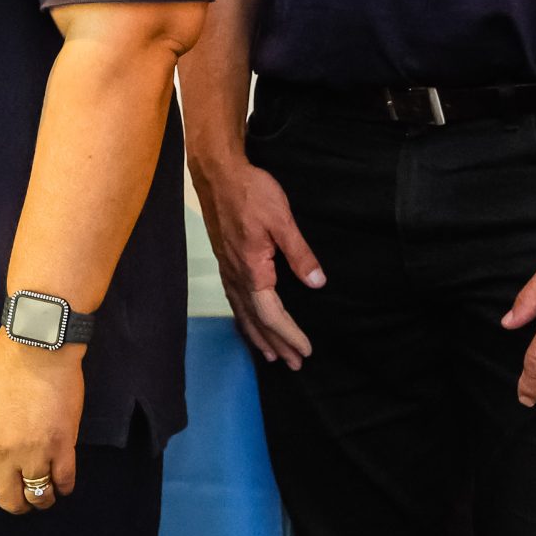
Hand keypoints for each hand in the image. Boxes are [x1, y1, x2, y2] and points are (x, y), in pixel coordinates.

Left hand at [0, 333, 83, 514]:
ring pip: (39, 496)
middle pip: (10, 501)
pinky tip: (63, 481)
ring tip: (46, 490)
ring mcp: (35, 453)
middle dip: (18, 502)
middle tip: (25, 494)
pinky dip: (64, 486)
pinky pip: (64, 481)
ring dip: (43, 498)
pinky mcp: (63, 446)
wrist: (36, 349)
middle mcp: (5, 456)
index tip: (1, 487)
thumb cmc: (5, 368)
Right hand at [193, 155, 324, 368]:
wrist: (218, 172)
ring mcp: (227, 267)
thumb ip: (299, 253)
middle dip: (275, 343)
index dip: (289, 334)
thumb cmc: (251, 192)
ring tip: (271, 353)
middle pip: (255, 319)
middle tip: (294, 363)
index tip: (306, 350)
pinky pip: (234, 298)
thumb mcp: (282, 220)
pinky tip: (248, 319)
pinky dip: (243, 317)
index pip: (271, 314)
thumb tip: (317, 284)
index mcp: (252, 269)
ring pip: (241, 311)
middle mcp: (236, 274)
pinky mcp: (225, 258)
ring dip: (257, 335)